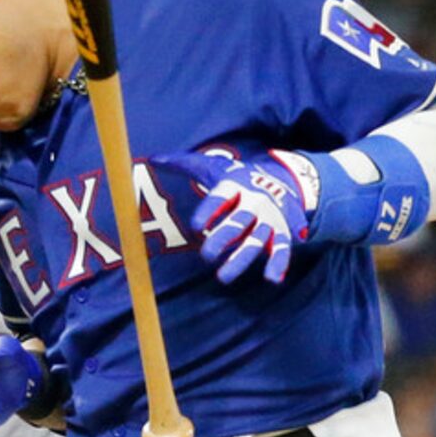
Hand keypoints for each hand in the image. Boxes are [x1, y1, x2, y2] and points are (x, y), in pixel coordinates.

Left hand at [158, 145, 314, 284]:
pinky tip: (272, 278)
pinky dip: (279, 262)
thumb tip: (154, 158)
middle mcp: (253, 201)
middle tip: (206, 256)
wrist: (281, 177)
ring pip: (256, 240)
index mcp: (234, 185)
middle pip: (237, 221)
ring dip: (241, 259)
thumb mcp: (212, 167)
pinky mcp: (281, 232)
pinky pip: (281, 248)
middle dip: (222, 238)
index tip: (195, 226)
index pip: (220, 198)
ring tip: (223, 278)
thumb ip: (183, 164)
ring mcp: (268, 218)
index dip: (208, 211)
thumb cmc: (236, 178)